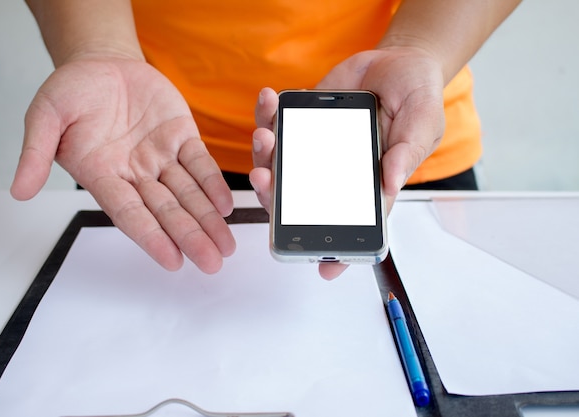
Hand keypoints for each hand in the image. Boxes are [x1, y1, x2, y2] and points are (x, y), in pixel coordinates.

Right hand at [11, 57, 235, 273]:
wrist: (102, 62)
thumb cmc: (72, 91)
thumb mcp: (46, 115)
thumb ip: (35, 152)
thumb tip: (19, 191)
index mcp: (102, 174)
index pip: (128, 212)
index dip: (150, 236)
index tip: (172, 261)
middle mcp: (134, 173)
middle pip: (165, 210)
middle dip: (189, 236)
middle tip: (212, 263)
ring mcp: (160, 157)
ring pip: (187, 193)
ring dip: (208, 219)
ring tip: (225, 246)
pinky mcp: (181, 137)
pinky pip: (200, 164)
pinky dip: (213, 184)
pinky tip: (226, 206)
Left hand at [251, 47, 444, 278]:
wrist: (398, 61)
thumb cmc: (416, 98)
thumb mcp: (423, 123)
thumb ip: (407, 153)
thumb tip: (388, 183)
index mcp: (367, 183)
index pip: (350, 222)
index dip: (338, 251)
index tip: (322, 268)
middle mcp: (336, 172)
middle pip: (299, 197)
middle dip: (276, 193)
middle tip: (266, 178)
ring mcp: (315, 148)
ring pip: (280, 163)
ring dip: (265, 154)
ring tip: (265, 133)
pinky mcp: (303, 122)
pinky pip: (278, 124)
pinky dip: (268, 114)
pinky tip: (269, 98)